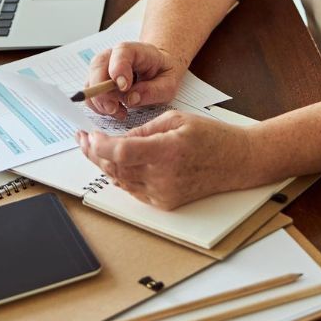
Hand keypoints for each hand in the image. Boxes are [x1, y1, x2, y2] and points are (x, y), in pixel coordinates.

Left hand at [77, 110, 253, 208]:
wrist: (237, 162)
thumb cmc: (212, 137)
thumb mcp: (176, 119)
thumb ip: (144, 129)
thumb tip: (118, 138)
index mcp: (167, 151)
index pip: (121, 152)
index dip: (99, 145)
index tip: (89, 135)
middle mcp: (164, 176)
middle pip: (115, 168)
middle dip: (94, 153)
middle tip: (83, 140)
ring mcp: (163, 193)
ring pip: (121, 180)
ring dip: (104, 165)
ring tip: (93, 149)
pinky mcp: (165, 202)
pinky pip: (133, 189)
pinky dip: (120, 176)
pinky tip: (113, 164)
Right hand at [82, 40, 186, 116]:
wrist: (157, 70)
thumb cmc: (162, 74)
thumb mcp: (168, 84)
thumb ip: (153, 91)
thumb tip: (131, 98)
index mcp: (136, 50)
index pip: (122, 53)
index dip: (119, 69)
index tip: (124, 87)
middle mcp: (114, 55)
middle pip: (98, 66)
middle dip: (102, 91)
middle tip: (114, 108)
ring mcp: (103, 67)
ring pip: (91, 81)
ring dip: (101, 102)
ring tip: (120, 111)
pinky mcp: (98, 81)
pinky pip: (91, 94)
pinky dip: (99, 106)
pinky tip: (115, 110)